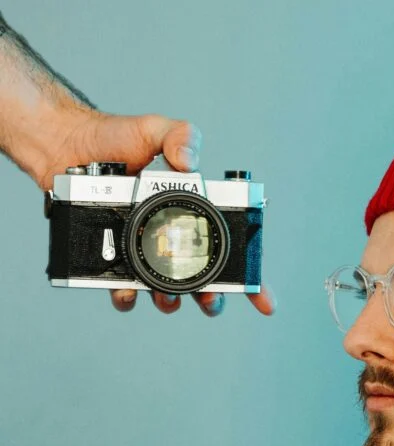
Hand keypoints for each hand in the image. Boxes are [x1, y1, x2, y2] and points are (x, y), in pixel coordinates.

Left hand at [42, 109, 275, 316]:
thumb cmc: (112, 137)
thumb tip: (191, 164)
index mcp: (192, 216)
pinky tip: (127, 291)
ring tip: (168, 296)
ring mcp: (143, 254)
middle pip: (203, 284)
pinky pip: (123, 288)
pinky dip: (127, 297)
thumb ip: (180, 136)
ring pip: (167, 293)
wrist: (63, 144)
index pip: (231, 253)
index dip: (251, 281)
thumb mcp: (155, 129)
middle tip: (209, 301)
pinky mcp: (112, 260)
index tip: (264, 301)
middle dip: (211, 300)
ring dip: (172, 302)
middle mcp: (171, 240)